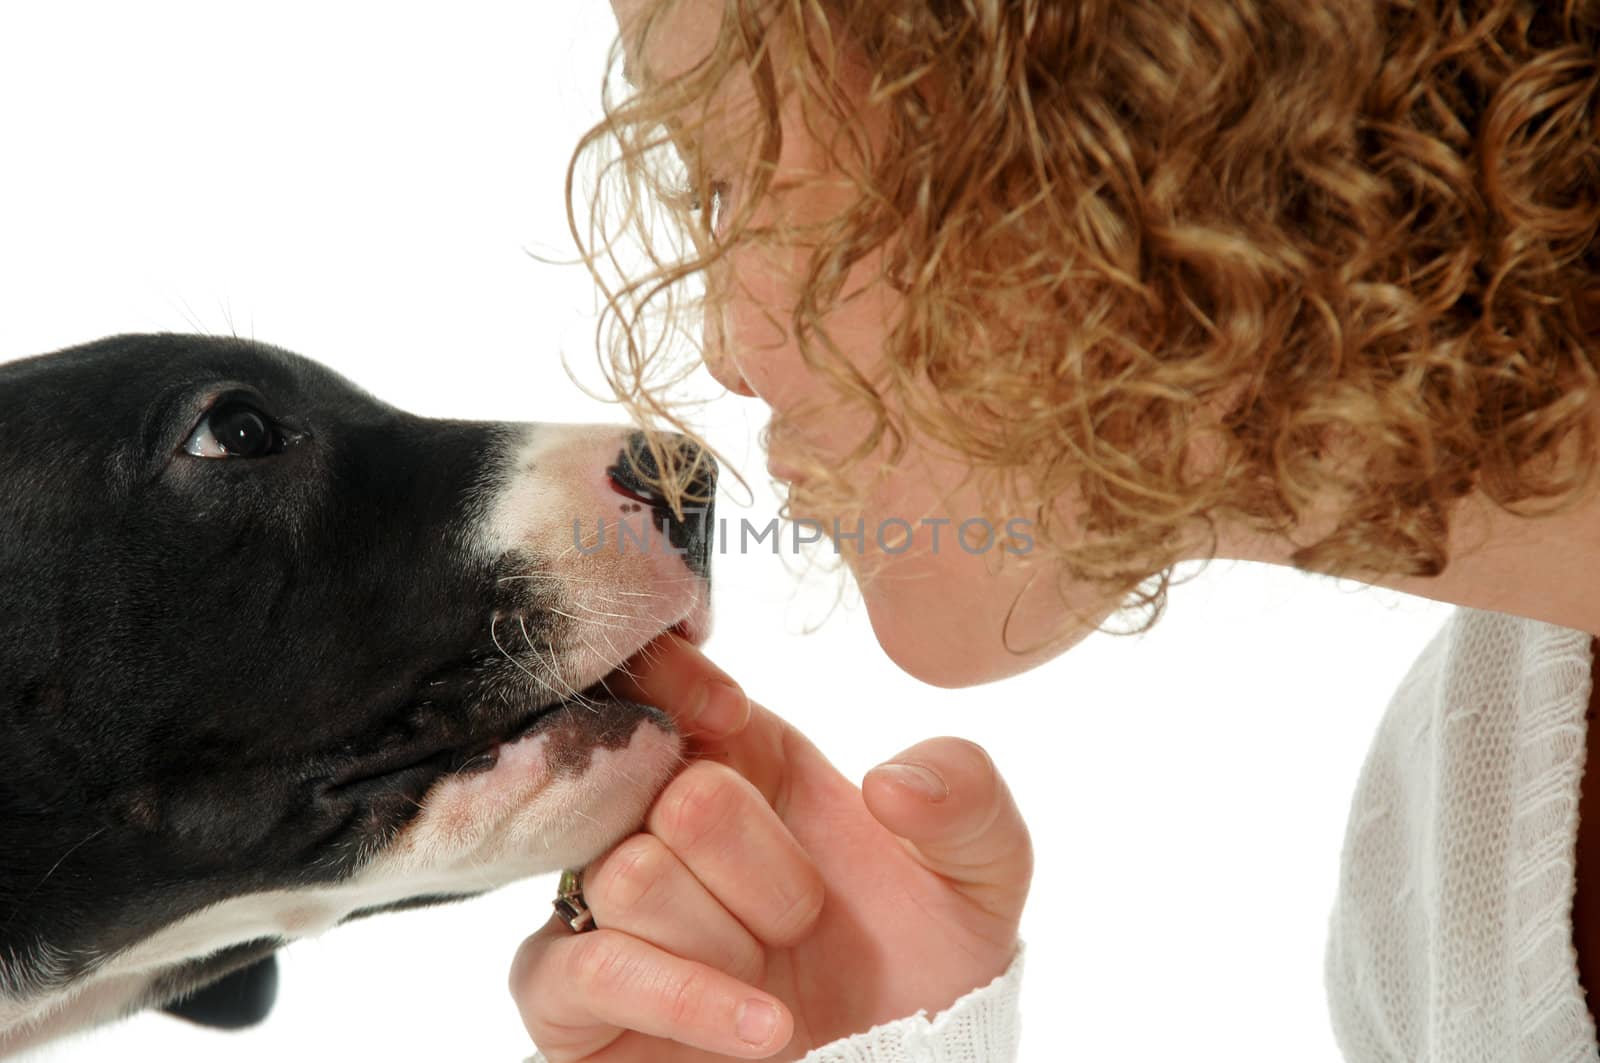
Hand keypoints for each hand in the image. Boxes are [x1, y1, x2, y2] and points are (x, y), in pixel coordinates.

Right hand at [508, 633, 1031, 1060]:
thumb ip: (967, 794)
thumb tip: (889, 782)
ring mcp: (605, 906)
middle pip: (669, 791)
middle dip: (761, 865)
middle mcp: (656, 820)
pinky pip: (587, 971)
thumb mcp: (980, 872)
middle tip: (805, 916)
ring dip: (730, 942)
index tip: (733, 715)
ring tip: (774, 974)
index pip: (657, 675)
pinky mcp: (568, 994)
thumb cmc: (923, 966)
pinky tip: (765, 1026)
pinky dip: (688, 1000)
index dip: (680, 680)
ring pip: (632, 876)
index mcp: (738, 757)